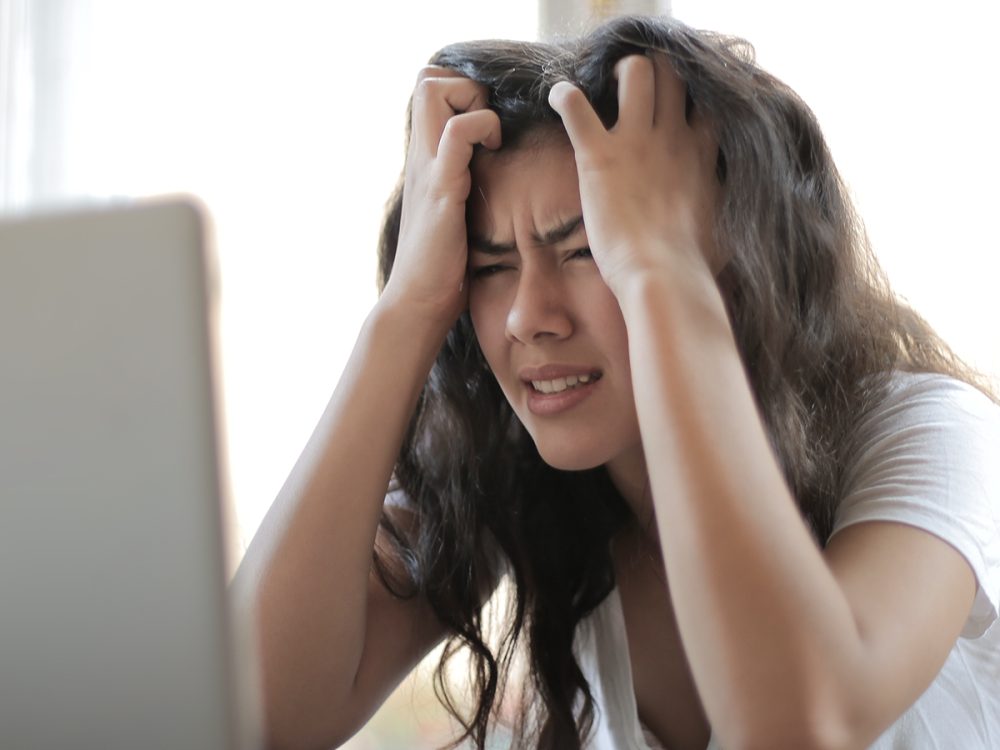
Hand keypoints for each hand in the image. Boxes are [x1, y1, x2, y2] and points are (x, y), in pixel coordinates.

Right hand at [382, 66, 501, 328]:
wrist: (418, 304)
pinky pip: (456, 134)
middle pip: (428, 77)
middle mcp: (421, 157)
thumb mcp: (452, 214)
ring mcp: (428, 170)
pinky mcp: (441, 190)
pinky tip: (493, 154)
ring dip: (473, 102)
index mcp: (425, 160)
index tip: (488, 125)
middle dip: (466, 86)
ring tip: (491, 140)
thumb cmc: (442, 268)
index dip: (462, 90)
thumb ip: (463, 186)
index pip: (429, 87)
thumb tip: (494, 177)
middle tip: (489, 126)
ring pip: (435, 91)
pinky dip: (481, 128)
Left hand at [548, 55, 719, 296]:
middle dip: (655, 70)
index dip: (691, 94)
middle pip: (672, 72)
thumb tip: (727, 218)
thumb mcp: (724, 228)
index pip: (705, 99)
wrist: (664, 276)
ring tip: (604, 87)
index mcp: (700, 153)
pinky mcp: (599, 156)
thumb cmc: (693, 265)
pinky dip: (563, 95)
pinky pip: (575, 105)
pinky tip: (558, 98)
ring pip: (635, 70)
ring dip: (617, 72)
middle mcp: (672, 137)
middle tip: (634, 90)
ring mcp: (635, 143)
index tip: (676, 106)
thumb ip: (721, 207)